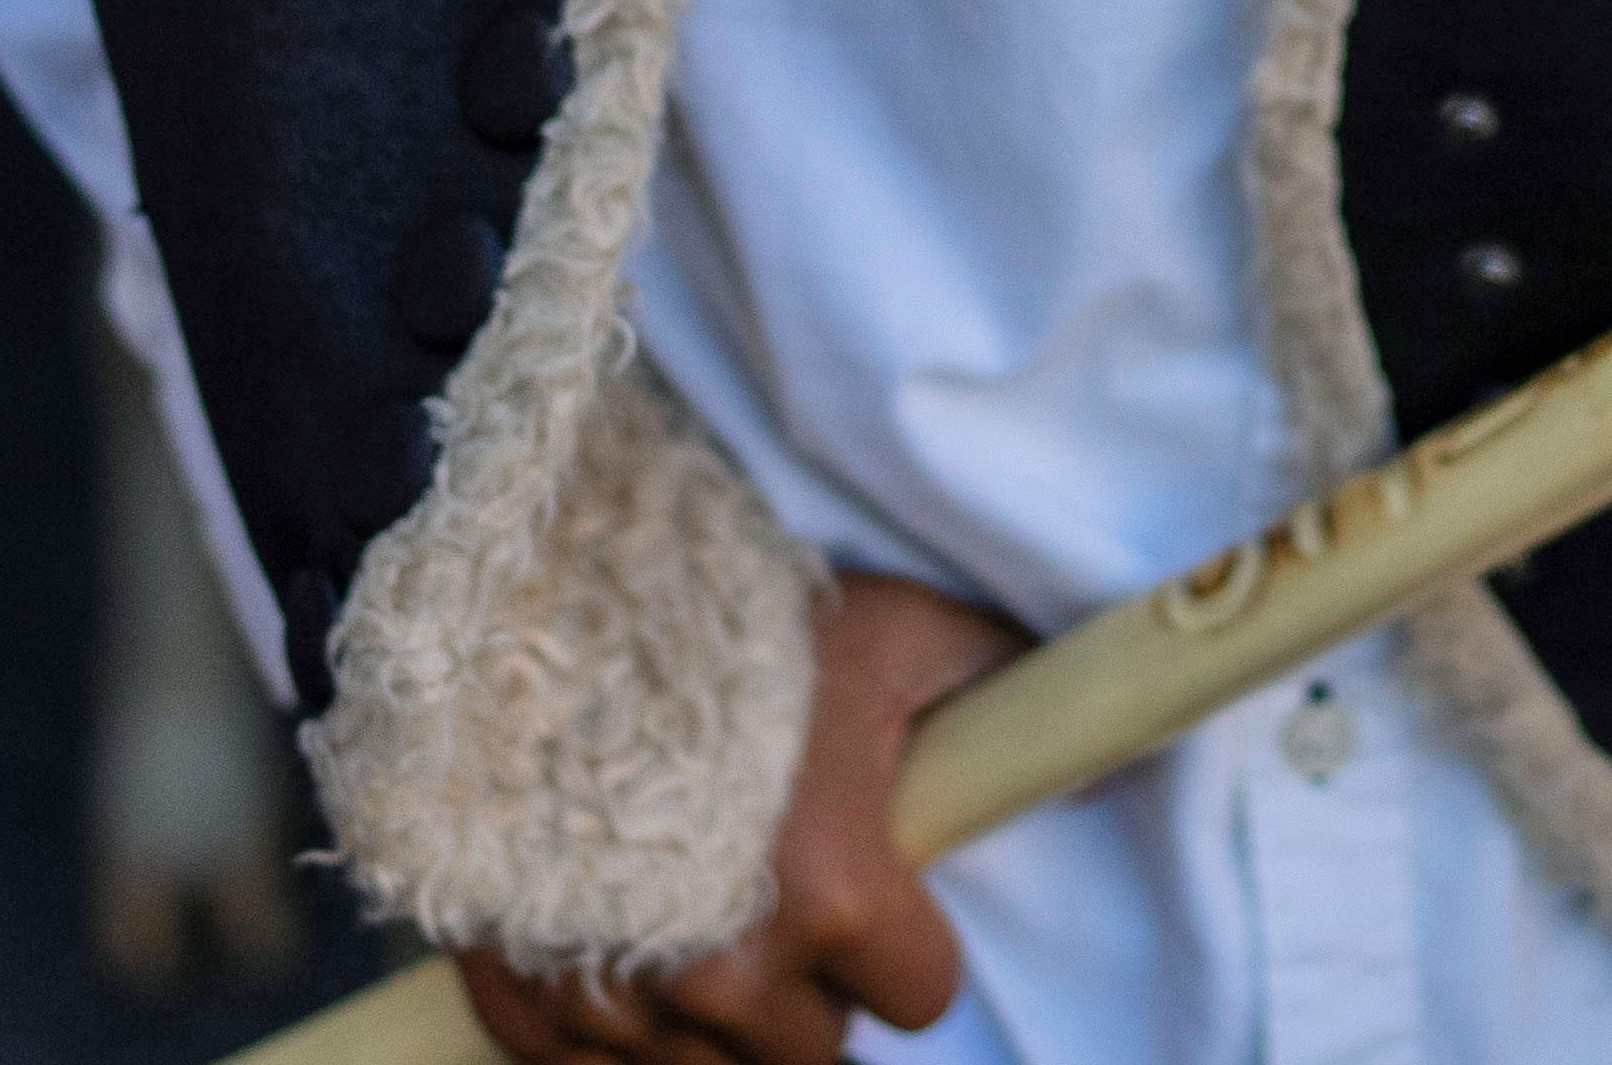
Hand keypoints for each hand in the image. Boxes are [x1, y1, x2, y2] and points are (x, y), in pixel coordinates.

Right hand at [455, 569, 1020, 1061]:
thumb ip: (996, 690)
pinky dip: (606, 1026)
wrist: (522, 592)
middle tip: (780, 896)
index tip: (876, 884)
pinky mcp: (519, 1000)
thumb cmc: (724, 612)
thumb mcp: (893, 629)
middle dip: (809, 988)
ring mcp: (616, 1000)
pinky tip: (613, 942)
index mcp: (835, 894)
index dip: (905, 938)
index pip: (920, 997)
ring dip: (712, 1012)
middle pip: (810, 1055)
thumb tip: (1093, 751)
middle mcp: (727, 976)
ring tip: (697, 911)